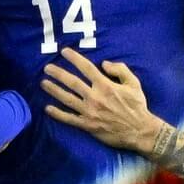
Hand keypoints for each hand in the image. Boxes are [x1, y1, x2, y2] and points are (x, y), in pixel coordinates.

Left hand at [42, 49, 159, 152]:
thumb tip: (104, 64)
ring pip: (67, 99)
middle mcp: (95, 97)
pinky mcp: (88, 125)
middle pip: (72, 82)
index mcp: (105, 85)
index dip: (74, 58)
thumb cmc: (137, 106)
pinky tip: (48, 108)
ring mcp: (89, 112)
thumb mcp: (134, 83)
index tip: (64, 52)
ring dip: (54, 90)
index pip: (86, 68)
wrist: (139, 131)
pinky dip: (58, 114)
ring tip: (43, 83)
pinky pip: (69, 119)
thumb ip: (120, 69)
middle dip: (58, 73)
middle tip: (47, 68)